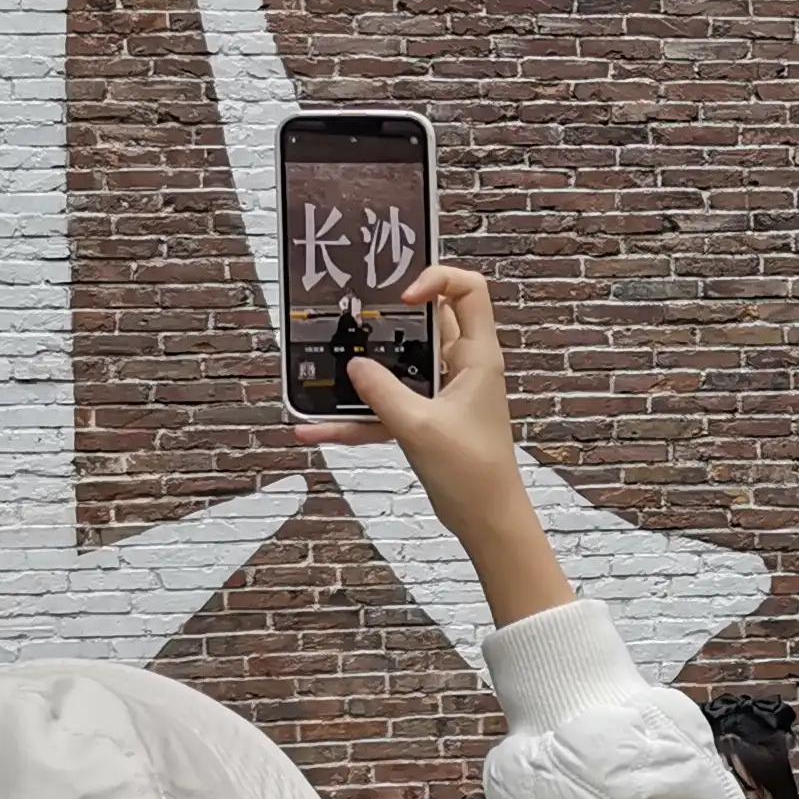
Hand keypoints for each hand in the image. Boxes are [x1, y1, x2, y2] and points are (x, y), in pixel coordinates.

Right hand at [301, 267, 571, 625]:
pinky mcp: (426, 419)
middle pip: (425, 322)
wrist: (486, 519)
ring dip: (363, 370)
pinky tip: (312, 430)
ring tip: (320, 362)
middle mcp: (461, 366)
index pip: (468, 290)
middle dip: (386, 317)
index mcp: (476, 355)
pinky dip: (354, 419)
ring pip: (398, 367)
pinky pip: (386, 408)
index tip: (401, 299)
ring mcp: (442, 393)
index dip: (436, 279)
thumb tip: (353, 365)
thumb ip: (383, 393)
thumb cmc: (471, 471)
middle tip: (350, 313)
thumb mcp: (419, 427)